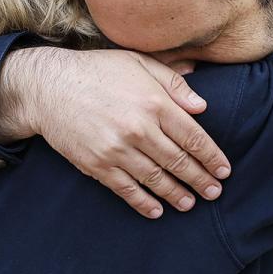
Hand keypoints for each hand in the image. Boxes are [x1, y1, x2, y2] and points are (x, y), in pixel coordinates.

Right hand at [0, 47, 230, 218]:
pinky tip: (157, 210)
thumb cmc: (97, 71)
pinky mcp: (97, 165)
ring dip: (177, 195)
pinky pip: (127, 190)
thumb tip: (202, 107)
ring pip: (156, 180)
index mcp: (154, 103)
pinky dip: (144, 203)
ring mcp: (117, 150)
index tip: (224, 171)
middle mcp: (139, 129)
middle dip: (200, 180)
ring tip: (190, 204)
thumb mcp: (139, 63)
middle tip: (214, 193)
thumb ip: (173, 83)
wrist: (48, 87)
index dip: (212, 157)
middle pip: (179, 162)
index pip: (193, 137)